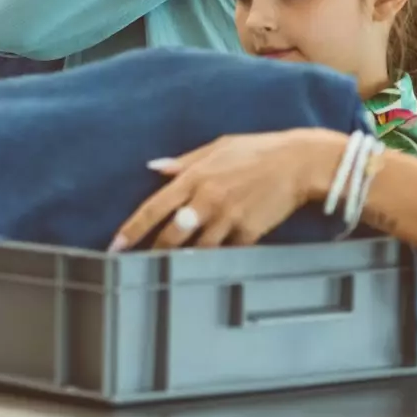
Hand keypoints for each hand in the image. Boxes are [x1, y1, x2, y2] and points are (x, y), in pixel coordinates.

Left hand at [110, 129, 347, 250]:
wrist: (300, 162)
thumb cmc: (257, 150)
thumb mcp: (217, 146)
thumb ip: (183, 161)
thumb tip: (153, 167)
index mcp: (195, 177)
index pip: (154, 208)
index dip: (132, 230)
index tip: (115, 246)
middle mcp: (207, 200)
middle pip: (171, 237)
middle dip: (153, 252)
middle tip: (139, 264)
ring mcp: (228, 219)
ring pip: (196, 251)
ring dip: (182, 260)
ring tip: (170, 269)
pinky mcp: (249, 233)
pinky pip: (226, 253)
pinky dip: (216, 259)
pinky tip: (209, 265)